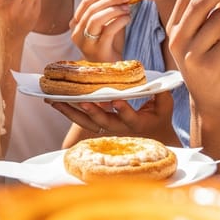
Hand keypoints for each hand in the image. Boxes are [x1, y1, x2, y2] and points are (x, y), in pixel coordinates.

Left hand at [49, 91, 178, 143]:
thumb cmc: (159, 117)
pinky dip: (68, 111)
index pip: (130, 118)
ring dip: (70, 112)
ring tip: (54, 101)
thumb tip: (158, 82)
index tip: (118, 101)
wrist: (151, 136)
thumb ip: (161, 94)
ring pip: (87, 123)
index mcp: (137, 124)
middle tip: (81, 101)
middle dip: (92, 112)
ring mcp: (106, 128)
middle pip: (103, 123)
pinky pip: (81, 119)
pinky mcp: (97, 125)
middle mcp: (119, 128)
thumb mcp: (165, 106)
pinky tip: (54, 101)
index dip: (124, 111)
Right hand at [69, 0, 131, 61]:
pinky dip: (120, 21)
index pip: (85, 3)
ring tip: (128, 7)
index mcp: (76, 25)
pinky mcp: (97, 50)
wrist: (111, 69)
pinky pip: (108, 30)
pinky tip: (128, 18)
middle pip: (92, 9)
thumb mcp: (107, 24)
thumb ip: (111, 10)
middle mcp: (76, 34)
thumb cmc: (110, 46)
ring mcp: (86, 43)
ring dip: (114, 9)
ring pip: (96, 18)